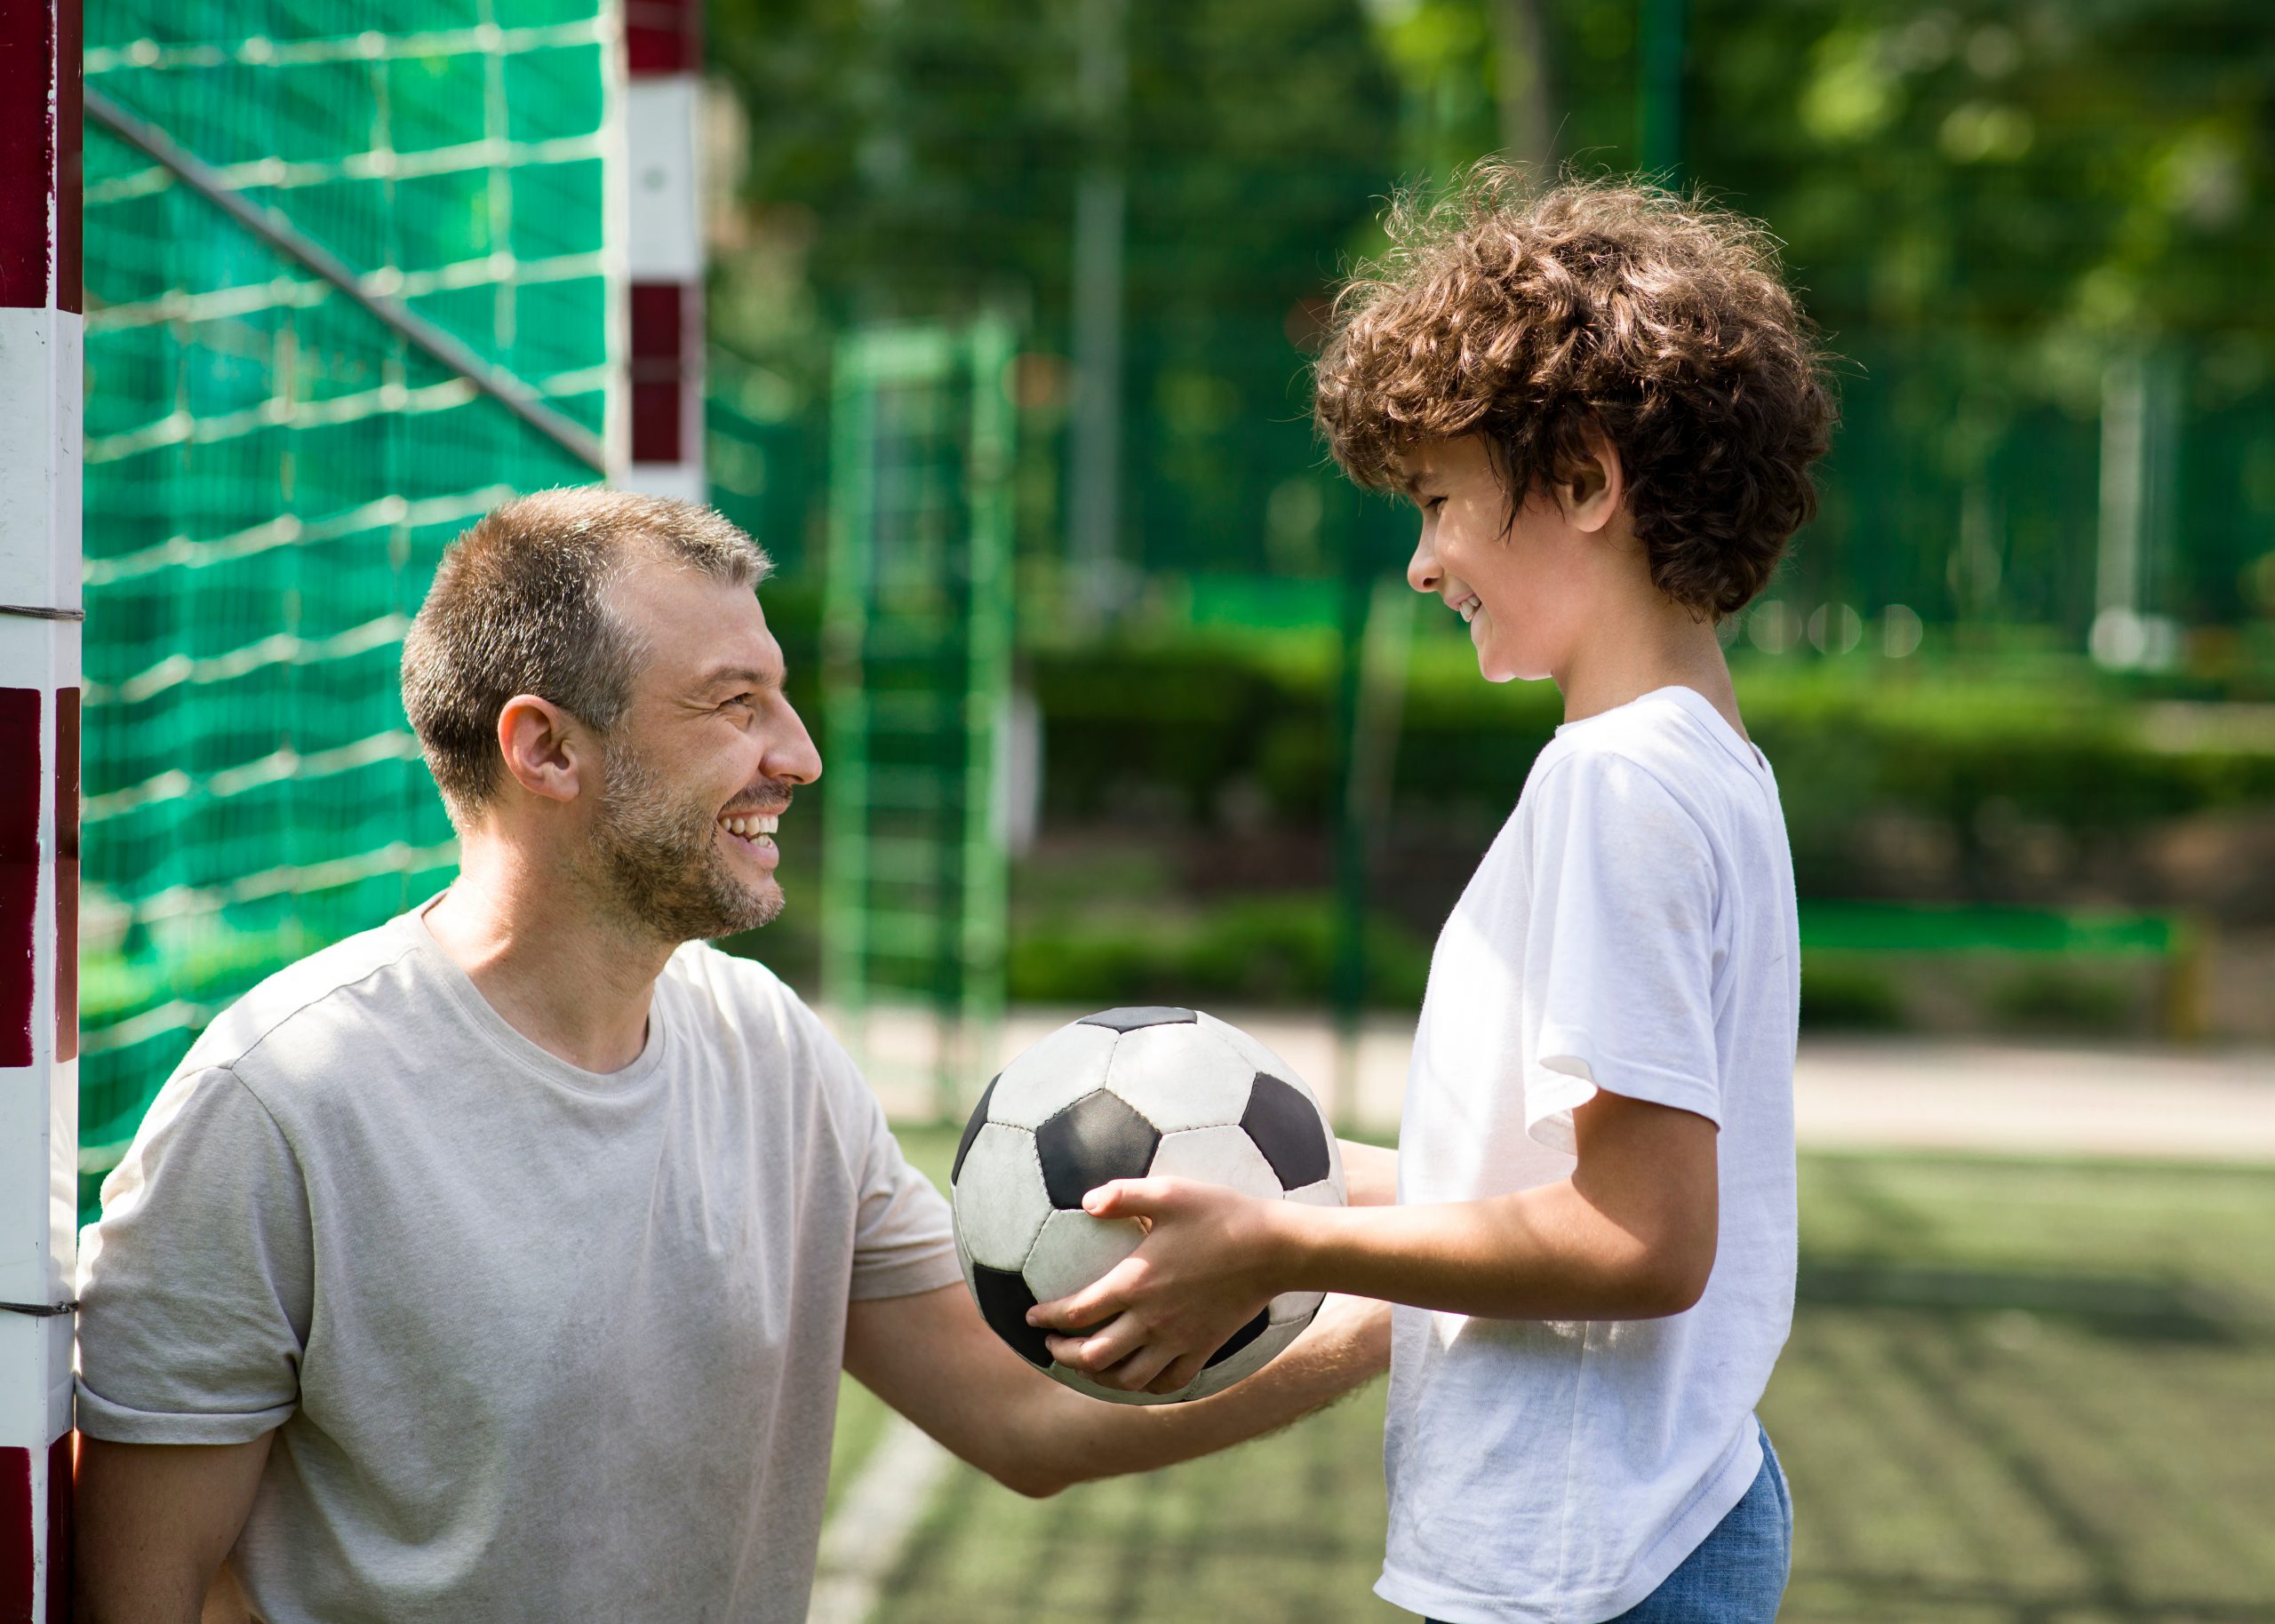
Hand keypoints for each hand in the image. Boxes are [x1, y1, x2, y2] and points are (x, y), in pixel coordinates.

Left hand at [1028, 1177, 1290, 1395]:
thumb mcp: (1170, 1191)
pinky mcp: (1203, 1349)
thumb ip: (1124, 1195)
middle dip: (1063, 1355)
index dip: (1046, 1319)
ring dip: (1097, 1376)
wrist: (1275, 1248)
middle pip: (1093, 1355)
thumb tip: (1086, 1200)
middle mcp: (1151, 1320)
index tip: (1030, 1318)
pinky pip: (1167, 1382)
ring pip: (1126, 1378)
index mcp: (1135, 1282)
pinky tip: (1137, 1375)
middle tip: (1051, 1346)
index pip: (1076, 1312)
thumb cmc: (1220, 1213)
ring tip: (1086, 1364)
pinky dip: (1144, 1385)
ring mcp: (1178, 1339)